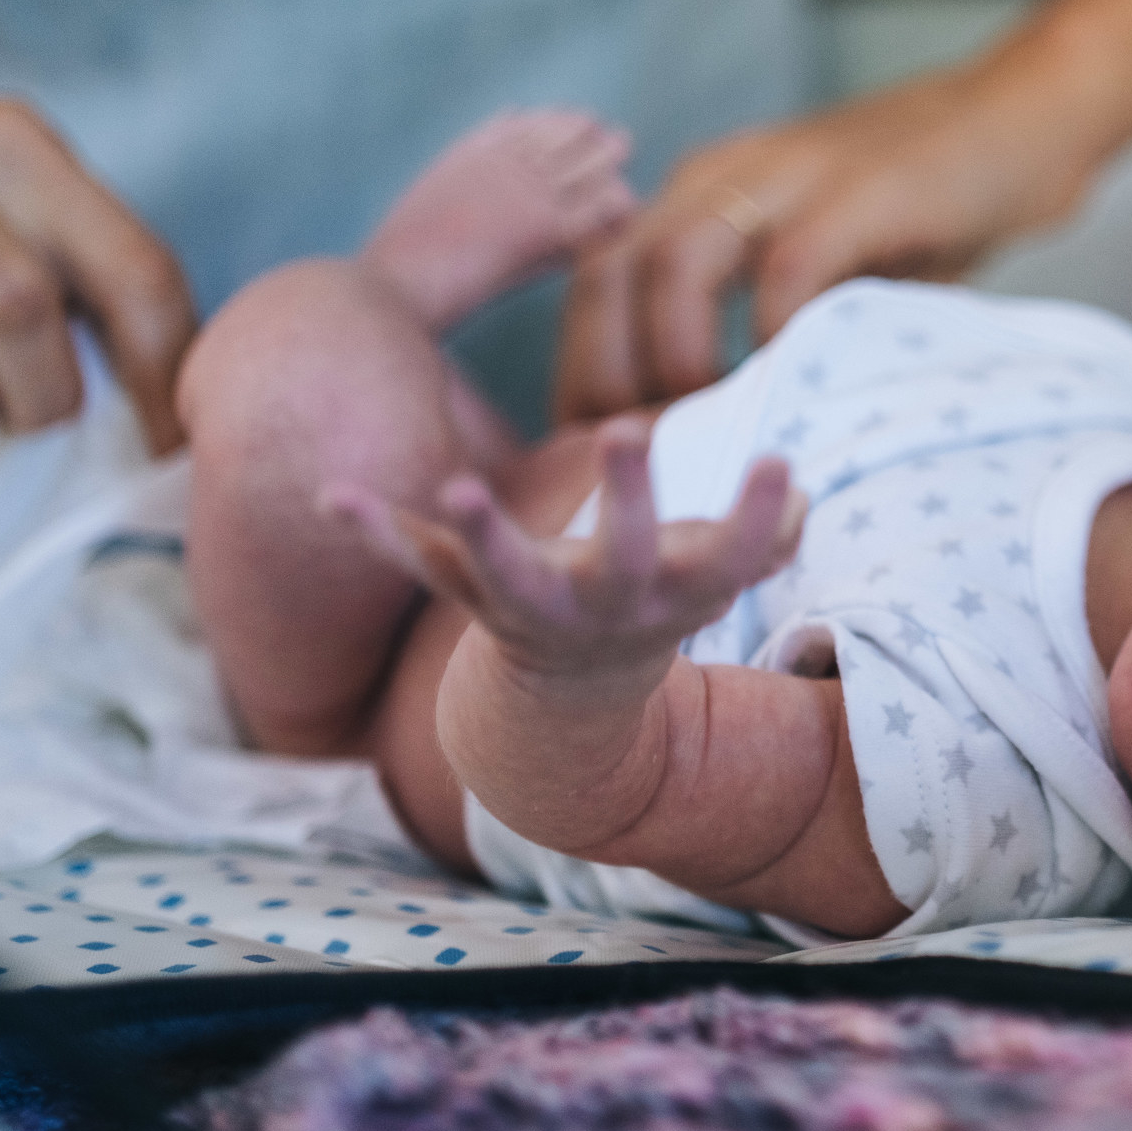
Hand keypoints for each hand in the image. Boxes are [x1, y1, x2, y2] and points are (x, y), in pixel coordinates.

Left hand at [323, 418, 805, 699]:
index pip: (728, 554)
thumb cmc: (655, 602)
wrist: (574, 702)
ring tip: (463, 487)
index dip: (758, 514)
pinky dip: (376, 533)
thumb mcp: (714, 576)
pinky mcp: (470, 596)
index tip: (780, 460)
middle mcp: (605, 604)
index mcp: (673, 593)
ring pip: (508, 576)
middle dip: (629, 497)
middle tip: (630, 428)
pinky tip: (334, 495)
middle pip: (622, 558)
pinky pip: (421, 565)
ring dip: (485, 535)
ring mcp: (531, 606)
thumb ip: (761, 535)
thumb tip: (797, 500)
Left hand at [552, 54, 1109, 419]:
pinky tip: (790, 391)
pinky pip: (787, 270)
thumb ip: (770, 314)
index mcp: (706, 191)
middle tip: (636, 455)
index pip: (600, 275)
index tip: (599, 445)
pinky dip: (773, 336)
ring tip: (706, 427)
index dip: (583, 365)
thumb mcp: (827, 257)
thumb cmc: (927, 208)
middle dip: (605, 372)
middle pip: (611, 270)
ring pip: (675, 263)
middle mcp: (727, 176)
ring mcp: (791, 176)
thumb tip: (728, 427)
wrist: (1027, 118)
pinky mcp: (861, 191)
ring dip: (674, 357)